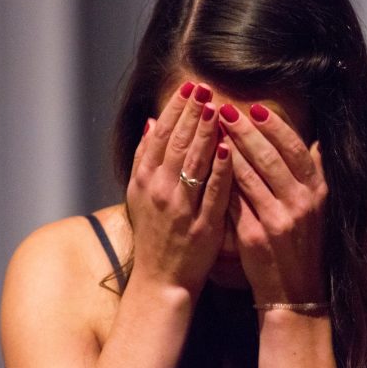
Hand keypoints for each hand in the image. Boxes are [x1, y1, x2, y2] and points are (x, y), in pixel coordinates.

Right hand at [126, 82, 232, 296]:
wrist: (160, 279)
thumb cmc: (153, 234)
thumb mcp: (139, 194)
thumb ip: (144, 158)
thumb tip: (149, 122)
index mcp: (144, 180)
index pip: (160, 136)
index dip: (175, 109)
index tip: (189, 88)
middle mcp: (159, 190)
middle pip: (176, 143)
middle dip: (192, 113)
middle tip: (205, 88)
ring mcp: (180, 207)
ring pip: (193, 163)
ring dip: (205, 133)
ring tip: (217, 108)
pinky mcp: (201, 225)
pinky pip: (211, 192)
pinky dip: (218, 169)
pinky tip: (227, 148)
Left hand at [218, 103, 327, 304]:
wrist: (294, 291)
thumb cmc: (302, 244)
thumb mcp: (318, 208)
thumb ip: (314, 174)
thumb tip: (317, 141)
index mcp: (316, 192)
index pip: (295, 149)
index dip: (274, 126)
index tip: (255, 108)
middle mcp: (301, 204)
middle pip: (269, 157)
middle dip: (245, 130)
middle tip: (224, 110)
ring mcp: (278, 220)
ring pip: (248, 176)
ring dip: (227, 149)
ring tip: (210, 130)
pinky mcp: (255, 236)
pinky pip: (233, 200)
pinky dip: (220, 180)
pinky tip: (206, 165)